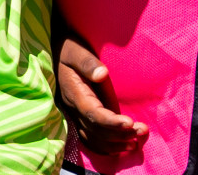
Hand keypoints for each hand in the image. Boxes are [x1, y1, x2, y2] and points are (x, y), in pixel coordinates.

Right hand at [57, 34, 148, 154]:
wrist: (55, 50)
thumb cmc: (68, 48)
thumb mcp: (75, 50)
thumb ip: (87, 62)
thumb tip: (102, 74)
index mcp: (74, 93)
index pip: (93, 114)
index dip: (111, 122)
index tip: (130, 123)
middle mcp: (74, 108)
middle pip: (96, 130)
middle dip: (120, 134)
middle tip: (142, 130)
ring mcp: (75, 114)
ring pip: (93, 139)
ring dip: (115, 144)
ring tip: (136, 143)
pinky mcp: (80, 116)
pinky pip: (90, 139)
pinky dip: (105, 147)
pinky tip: (121, 147)